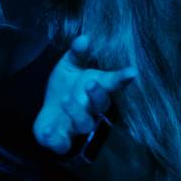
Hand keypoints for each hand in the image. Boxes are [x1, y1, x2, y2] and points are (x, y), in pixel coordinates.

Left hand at [33, 34, 137, 154]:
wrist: (49, 115)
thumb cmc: (66, 87)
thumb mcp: (69, 66)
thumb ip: (77, 54)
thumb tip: (83, 38)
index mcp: (96, 88)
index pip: (113, 83)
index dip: (123, 78)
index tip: (133, 72)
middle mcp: (91, 109)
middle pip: (101, 105)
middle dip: (97, 95)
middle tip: (90, 82)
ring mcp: (77, 126)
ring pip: (84, 123)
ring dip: (76, 112)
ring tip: (66, 99)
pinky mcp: (62, 141)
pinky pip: (61, 143)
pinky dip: (55, 138)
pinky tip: (48, 130)